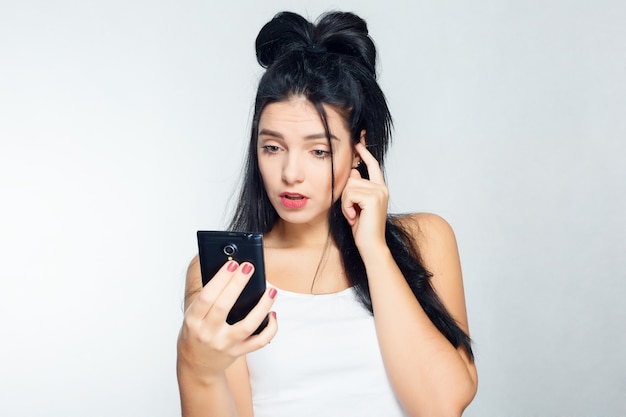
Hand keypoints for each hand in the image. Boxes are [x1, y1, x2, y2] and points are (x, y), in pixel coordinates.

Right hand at [177, 261, 277, 380]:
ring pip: (247, 326)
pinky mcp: (238, 352)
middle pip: (224, 306)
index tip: (232, 264)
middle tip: (249, 266)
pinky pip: (259, 341)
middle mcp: (207, 334)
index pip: (206, 297)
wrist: (196, 365)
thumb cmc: (196, 331)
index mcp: (193, 320)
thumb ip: (209, 297)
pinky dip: (270, 328)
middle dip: (237, 284)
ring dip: (262, 306)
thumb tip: (233, 271)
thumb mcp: (194, 315)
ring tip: (271, 290)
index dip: (220, 279)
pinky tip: (273, 313)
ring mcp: (224, 345)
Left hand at [341, 142, 388, 253]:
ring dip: (345, 203)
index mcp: (380, 188)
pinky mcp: (373, 198)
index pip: (373, 165)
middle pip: (352, 178)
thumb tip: (354, 170)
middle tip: (351, 212)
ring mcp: (379, 192)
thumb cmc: (363, 228)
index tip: (357, 143)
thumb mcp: (357, 205)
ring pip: (349, 186)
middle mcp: (381, 188)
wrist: (371, 245)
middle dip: (345, 196)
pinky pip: (349, 194)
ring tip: (353, 216)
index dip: (364, 153)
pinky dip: (347, 207)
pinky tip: (354, 218)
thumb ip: (357, 188)